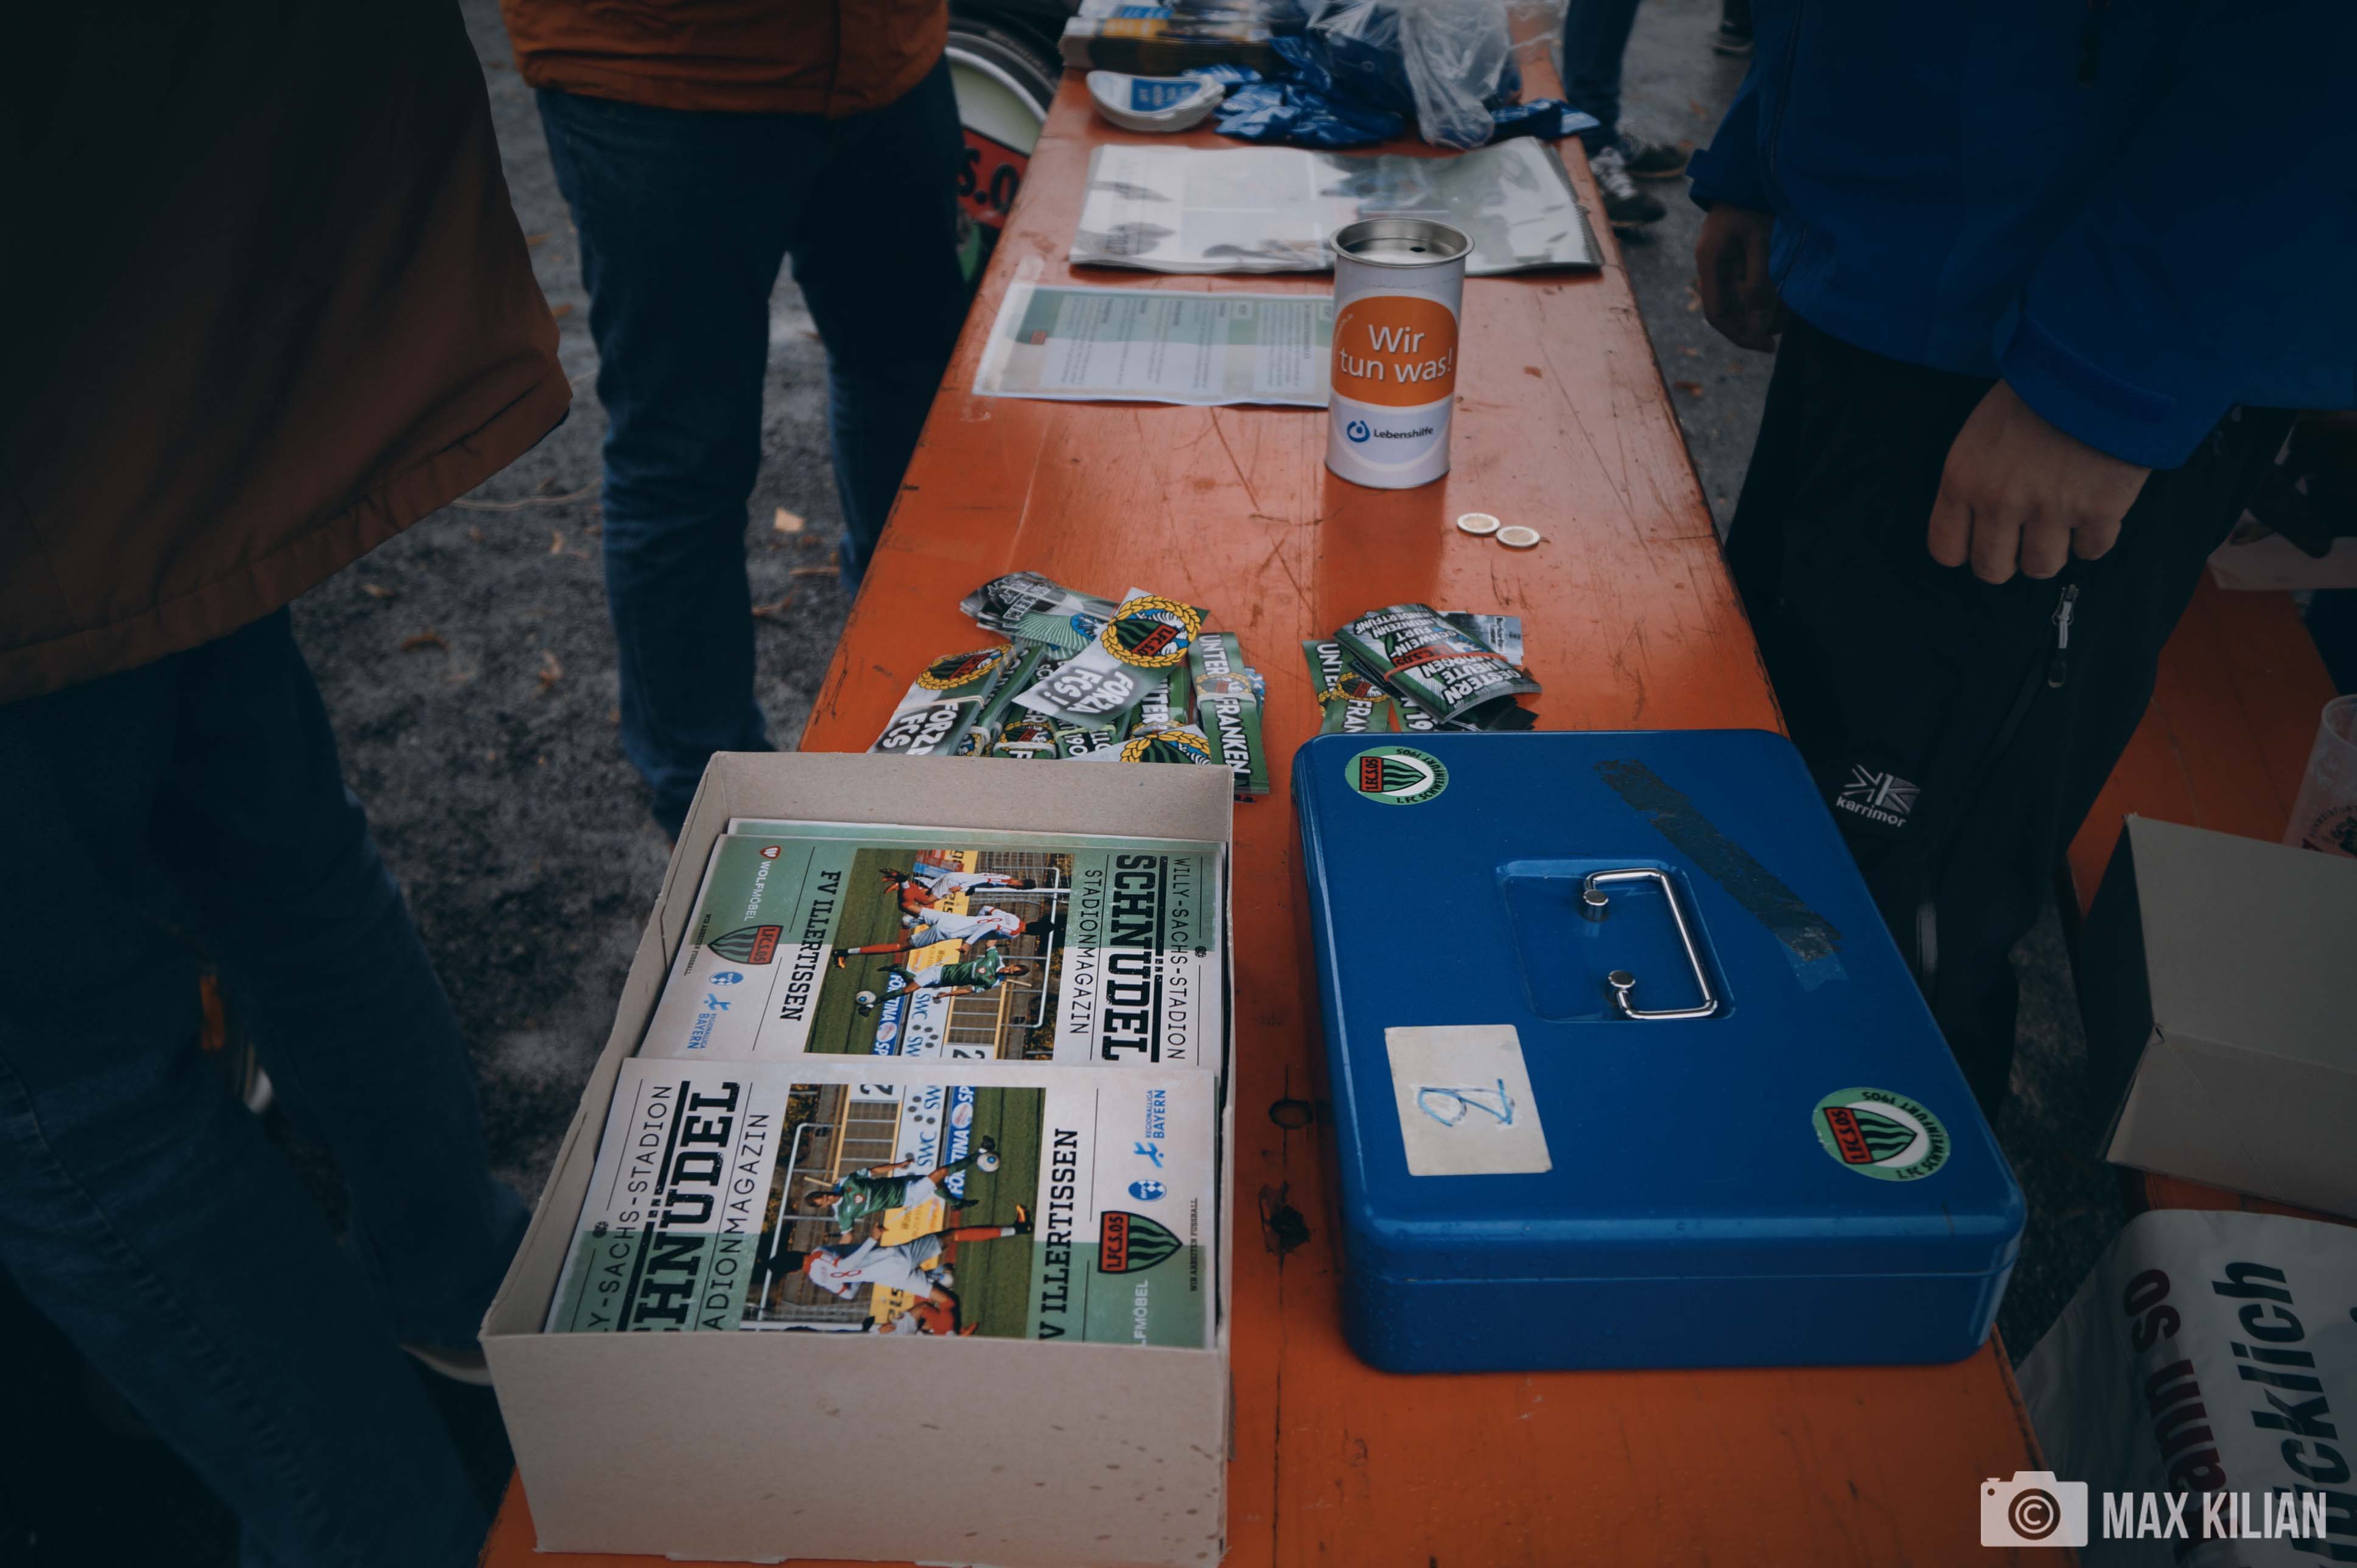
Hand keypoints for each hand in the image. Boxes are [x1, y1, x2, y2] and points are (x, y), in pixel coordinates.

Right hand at [1694, 205, 1781, 351]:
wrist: (1745, 177)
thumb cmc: (1752, 205)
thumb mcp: (1760, 242)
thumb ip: (1758, 281)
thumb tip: (1760, 322)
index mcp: (1710, 265)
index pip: (1717, 315)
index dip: (1740, 335)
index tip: (1766, 345)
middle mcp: (1711, 269)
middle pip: (1727, 313)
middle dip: (1751, 328)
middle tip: (1779, 338)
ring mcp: (1721, 265)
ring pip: (1737, 303)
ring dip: (1759, 315)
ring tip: (1786, 321)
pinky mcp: (1733, 260)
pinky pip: (1744, 288)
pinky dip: (1762, 298)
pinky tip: (1781, 302)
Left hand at [1929, 381, 2151, 582]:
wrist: (2099, 364)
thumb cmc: (2037, 390)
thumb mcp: (1982, 428)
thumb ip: (1976, 478)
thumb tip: (1979, 521)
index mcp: (1963, 480)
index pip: (1946, 550)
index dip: (1966, 549)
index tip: (1982, 539)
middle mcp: (2000, 502)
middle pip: (1992, 569)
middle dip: (2008, 559)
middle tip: (2024, 537)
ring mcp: (2050, 510)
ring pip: (2041, 567)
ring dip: (2052, 550)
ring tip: (2061, 521)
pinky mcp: (2099, 510)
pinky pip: (2092, 550)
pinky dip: (2094, 537)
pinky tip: (2094, 510)